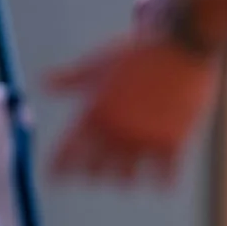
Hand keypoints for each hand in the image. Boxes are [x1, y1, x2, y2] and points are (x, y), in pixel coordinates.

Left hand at [46, 29, 220, 185]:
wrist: (184, 43)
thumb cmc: (138, 51)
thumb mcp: (99, 62)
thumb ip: (71, 79)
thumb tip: (42, 83)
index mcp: (95, 111)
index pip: (68, 151)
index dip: (58, 168)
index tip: (53, 178)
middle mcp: (117, 131)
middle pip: (94, 171)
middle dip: (90, 174)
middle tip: (91, 174)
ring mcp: (145, 139)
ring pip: (126, 180)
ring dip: (123, 180)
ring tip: (124, 179)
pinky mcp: (173, 143)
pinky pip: (164, 177)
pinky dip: (162, 181)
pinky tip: (161, 182)